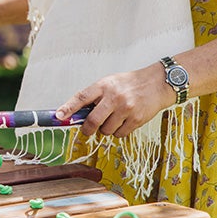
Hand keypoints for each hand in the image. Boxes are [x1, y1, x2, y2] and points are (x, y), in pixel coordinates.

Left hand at [54, 63, 174, 137]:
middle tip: (87, 129)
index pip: (81, 97)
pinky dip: (118, 132)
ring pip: (106, 130)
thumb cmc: (130, 83)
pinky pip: (120, 134)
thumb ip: (95, 96)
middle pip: (92, 121)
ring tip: (113, 118)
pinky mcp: (136, 119)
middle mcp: (114, 97)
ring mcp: (126, 109)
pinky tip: (124, 121)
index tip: (58, 116)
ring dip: (106, 129)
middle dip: (87, 129)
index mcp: (104, 86)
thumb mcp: (110, 83)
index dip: (68, 108)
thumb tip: (77, 114)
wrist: (157, 84)